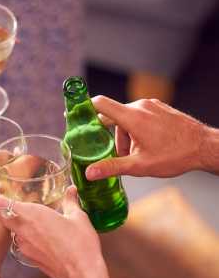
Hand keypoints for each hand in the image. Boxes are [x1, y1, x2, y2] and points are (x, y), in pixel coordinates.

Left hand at [0, 186, 103, 277]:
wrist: (82, 274)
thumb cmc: (80, 244)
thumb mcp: (78, 217)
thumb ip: (70, 201)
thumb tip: (71, 190)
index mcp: (31, 215)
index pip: (0, 204)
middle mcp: (22, 230)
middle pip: (0, 217)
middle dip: (3, 209)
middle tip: (10, 203)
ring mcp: (23, 246)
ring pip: (11, 231)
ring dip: (15, 224)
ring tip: (29, 221)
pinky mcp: (28, 258)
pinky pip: (20, 243)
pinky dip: (24, 237)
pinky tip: (38, 237)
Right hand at [86, 96, 209, 179]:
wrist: (204, 147)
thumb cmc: (175, 155)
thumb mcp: (140, 166)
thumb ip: (111, 167)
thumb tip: (90, 173)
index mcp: (132, 117)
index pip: (100, 104)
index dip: (84, 108)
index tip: (73, 114)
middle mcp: (140, 107)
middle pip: (112, 117)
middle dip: (110, 136)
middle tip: (112, 154)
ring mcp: (151, 106)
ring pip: (126, 118)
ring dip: (124, 137)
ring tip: (134, 155)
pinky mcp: (160, 108)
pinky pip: (139, 116)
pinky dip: (135, 130)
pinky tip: (145, 146)